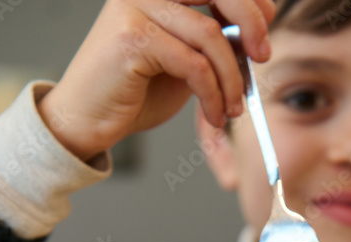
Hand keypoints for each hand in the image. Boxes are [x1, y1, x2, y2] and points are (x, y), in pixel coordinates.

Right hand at [38, 0, 273, 161]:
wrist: (87, 120)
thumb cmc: (133, 91)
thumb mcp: (184, 58)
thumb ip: (213, 38)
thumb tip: (256, 30)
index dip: (251, 2)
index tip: (263, 34)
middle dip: (252, 22)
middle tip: (263, 57)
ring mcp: (135, 7)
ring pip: (210, 36)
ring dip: (231, 78)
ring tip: (233, 108)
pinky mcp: (132, 38)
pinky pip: (194, 65)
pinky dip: (213, 94)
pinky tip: (215, 114)